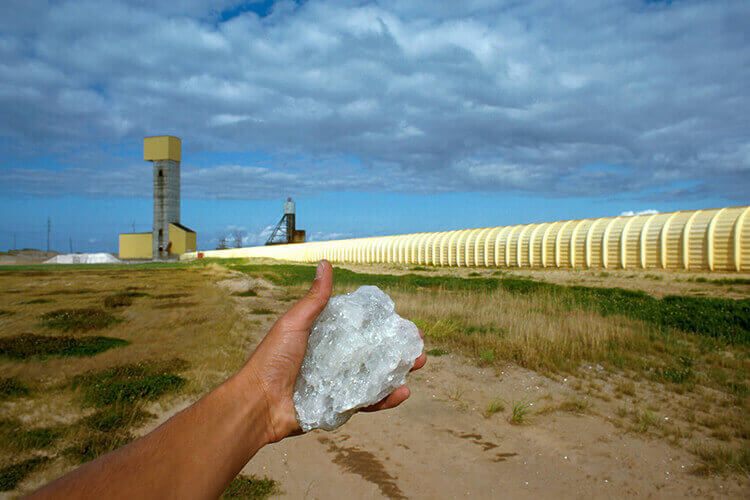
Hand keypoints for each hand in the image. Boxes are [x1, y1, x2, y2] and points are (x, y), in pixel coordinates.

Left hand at [241, 260, 426, 442]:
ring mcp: (337, 385)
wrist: (258, 404)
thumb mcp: (295, 324)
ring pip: (375, 377)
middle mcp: (333, 361)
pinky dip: (386, 399)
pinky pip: (366, 403)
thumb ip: (314, 300)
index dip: (382, 326)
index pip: (359, 330)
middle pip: (373, 354)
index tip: (402, 322)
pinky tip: (402, 392)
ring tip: (419, 364)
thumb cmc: (271, 360)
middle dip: (398, 350)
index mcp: (324, 340)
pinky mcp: (338, 408)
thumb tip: (325, 263)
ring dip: (399, 372)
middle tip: (419, 345)